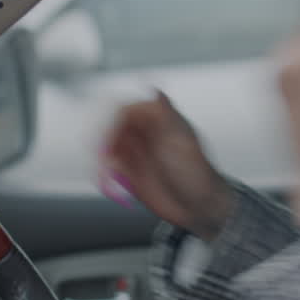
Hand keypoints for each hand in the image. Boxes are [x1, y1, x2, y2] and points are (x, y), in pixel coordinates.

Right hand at [101, 92, 236, 240]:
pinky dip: (104, 170)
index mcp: (159, 122)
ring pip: (109, 146)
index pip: (127, 110)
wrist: (198, 207)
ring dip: (102, 156)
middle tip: (101, 154)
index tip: (107, 133)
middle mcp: (147, 135)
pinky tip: (107, 177)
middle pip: (113, 128)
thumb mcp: (181, 141)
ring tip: (103, 168)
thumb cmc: (196, 173)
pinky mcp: (132, 172)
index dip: (114, 120)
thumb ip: (166, 115)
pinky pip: (110, 165)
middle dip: (104, 140)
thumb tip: (156, 92)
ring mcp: (138, 153)